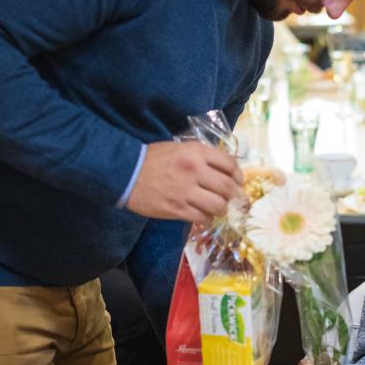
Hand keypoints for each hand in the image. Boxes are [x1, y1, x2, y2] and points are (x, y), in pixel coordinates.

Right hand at [126, 142, 241, 221]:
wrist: (126, 173)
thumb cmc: (152, 158)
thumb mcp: (180, 147)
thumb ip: (201, 156)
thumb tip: (222, 168)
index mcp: (196, 152)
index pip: (229, 164)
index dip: (238, 175)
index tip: (238, 181)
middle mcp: (195, 170)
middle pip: (228, 187)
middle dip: (235, 195)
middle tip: (235, 198)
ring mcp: (186, 191)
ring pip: (218, 205)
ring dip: (222, 208)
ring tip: (218, 207)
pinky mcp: (177, 209)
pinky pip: (203, 217)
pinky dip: (207, 217)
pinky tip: (204, 214)